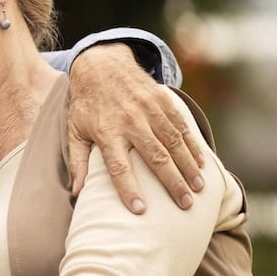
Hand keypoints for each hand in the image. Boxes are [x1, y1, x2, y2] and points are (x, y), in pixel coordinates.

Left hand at [67, 43, 204, 213]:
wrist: (101, 65)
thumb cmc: (86, 105)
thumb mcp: (74, 131)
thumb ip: (77, 162)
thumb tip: (77, 194)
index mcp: (106, 132)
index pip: (118, 167)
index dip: (129, 189)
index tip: (140, 210)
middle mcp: (130, 121)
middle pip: (155, 158)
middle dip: (172, 183)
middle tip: (185, 205)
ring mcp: (149, 109)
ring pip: (173, 142)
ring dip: (188, 167)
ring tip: (199, 188)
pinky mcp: (162, 99)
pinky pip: (181, 125)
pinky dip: (193, 145)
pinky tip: (202, 163)